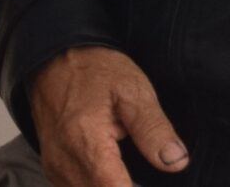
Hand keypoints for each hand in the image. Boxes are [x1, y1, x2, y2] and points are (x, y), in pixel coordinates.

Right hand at [30, 47, 187, 183]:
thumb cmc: (93, 69)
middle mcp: (65, 162)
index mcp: (86, 144)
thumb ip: (153, 128)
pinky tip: (112, 171)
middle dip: (127, 185)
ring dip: (113, 186)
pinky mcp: (53, 169)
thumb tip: (176, 161)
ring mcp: (55, 168)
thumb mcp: (132, 89)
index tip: (150, 180)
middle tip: (144, 167)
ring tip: (126, 167)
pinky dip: (97, 185)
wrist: (53, 55)